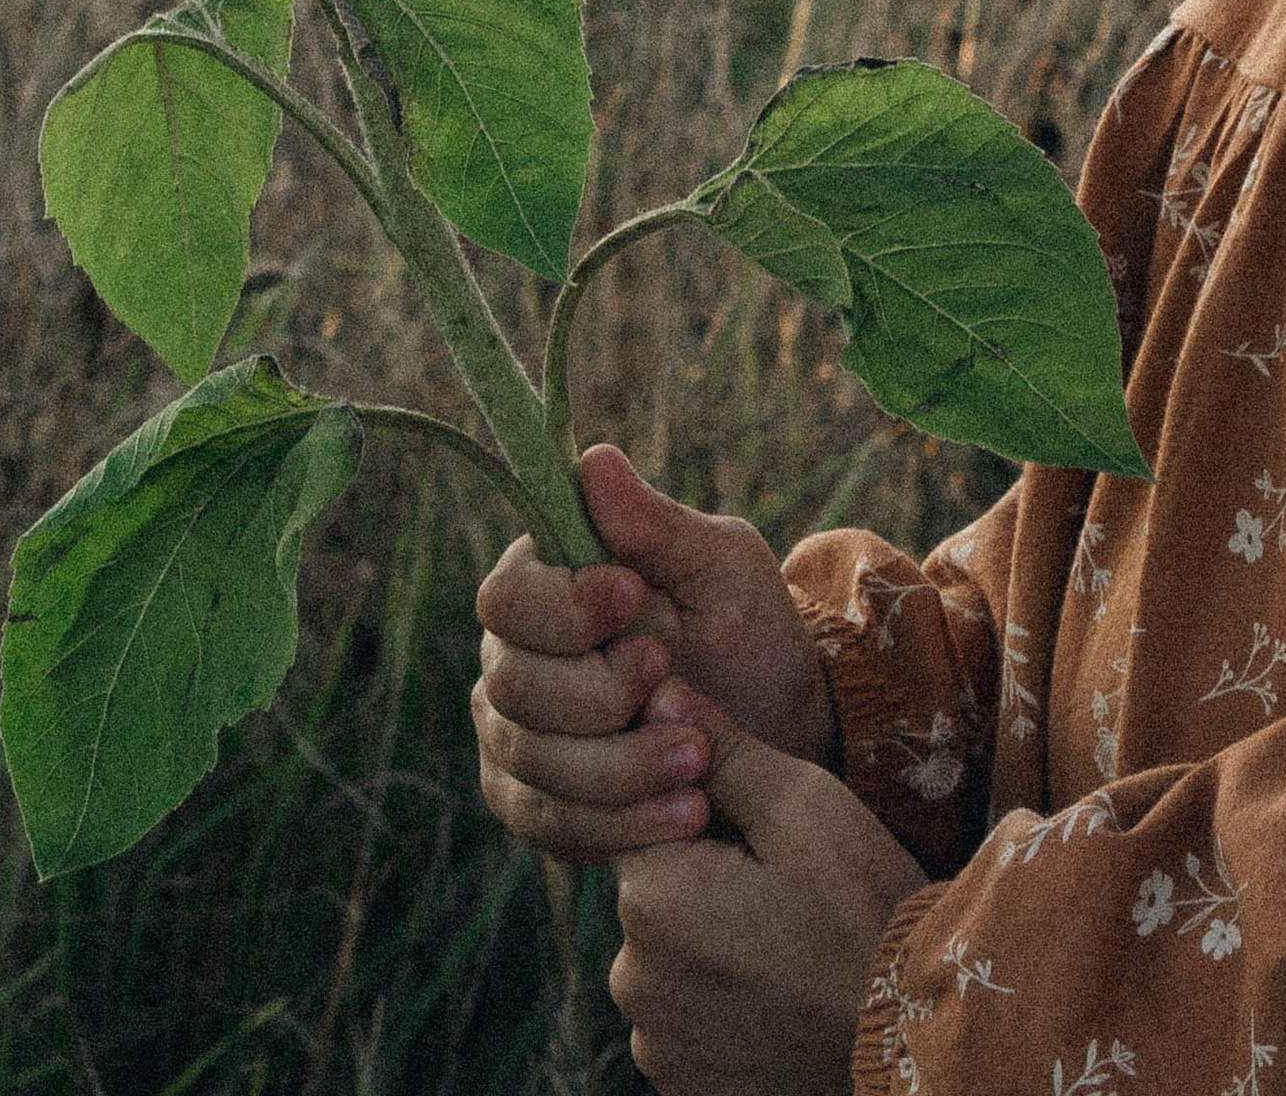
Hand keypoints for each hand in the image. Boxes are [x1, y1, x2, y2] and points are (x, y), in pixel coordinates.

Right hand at [474, 442, 839, 861]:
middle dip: (601, 700)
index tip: (633, 598)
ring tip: (701, 761)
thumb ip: (657, 527)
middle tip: (681, 698)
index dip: (562, 608)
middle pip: (513, 687)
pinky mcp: (534, 803)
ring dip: (620, 768)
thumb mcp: (723, 571)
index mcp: (549, 581)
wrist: (776, 734)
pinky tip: (686, 815)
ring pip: (531, 763)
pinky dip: (618, 825)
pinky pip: (547, 824)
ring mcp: (515, 735)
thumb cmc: (749, 634)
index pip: (508, 597)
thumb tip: (593, 460)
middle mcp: (514, 657)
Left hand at [609, 704, 925, 1092]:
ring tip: (791, 945)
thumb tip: (654, 693)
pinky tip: (780, 995)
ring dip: (711, 945)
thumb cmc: (865, 909)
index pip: (638, 818)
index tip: (757, 824)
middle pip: (652, 892)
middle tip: (788, 888)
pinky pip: (685, 1021)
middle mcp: (632, 977)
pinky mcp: (681, 1089)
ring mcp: (654, 1044)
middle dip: (704, 877)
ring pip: (669, 960)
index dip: (697, 806)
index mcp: (651, 897)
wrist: (916, 1037)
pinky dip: (723, 1005)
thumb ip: (717, 749)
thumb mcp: (802, 806)